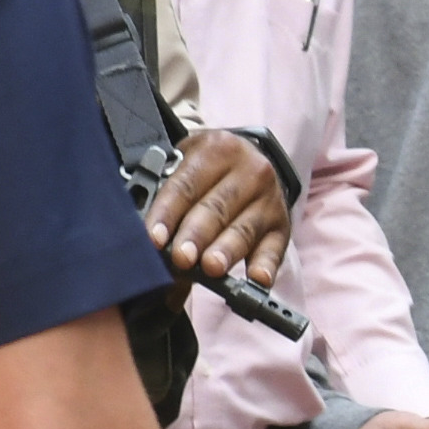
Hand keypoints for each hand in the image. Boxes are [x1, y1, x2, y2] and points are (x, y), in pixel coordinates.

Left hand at [145, 131, 292, 293]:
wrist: (249, 160)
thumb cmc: (206, 170)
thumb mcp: (186, 165)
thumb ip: (167, 197)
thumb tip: (147, 243)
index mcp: (217, 149)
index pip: (186, 185)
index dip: (168, 214)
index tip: (154, 239)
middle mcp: (249, 169)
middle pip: (217, 207)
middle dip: (197, 235)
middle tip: (181, 257)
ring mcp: (269, 198)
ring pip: (244, 228)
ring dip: (227, 251)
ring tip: (212, 268)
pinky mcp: (282, 225)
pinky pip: (274, 249)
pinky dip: (267, 265)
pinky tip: (258, 279)